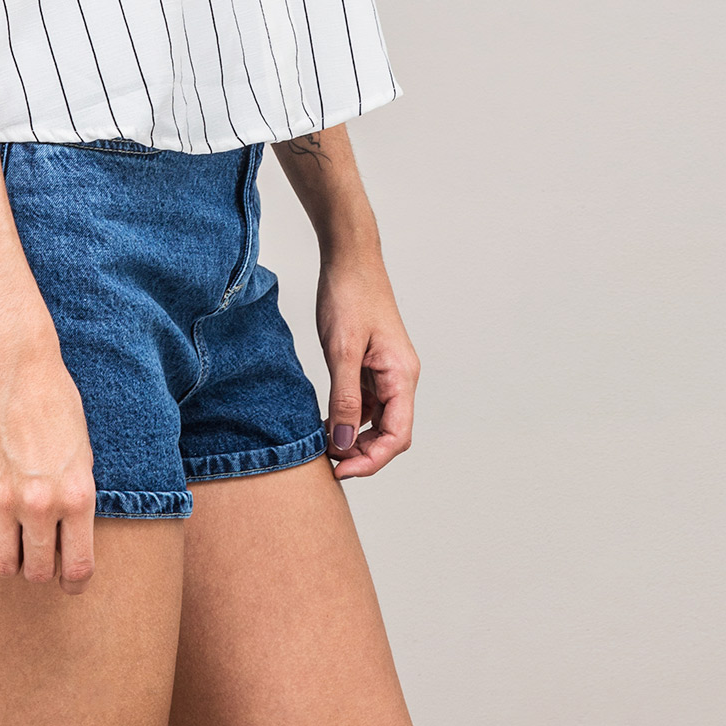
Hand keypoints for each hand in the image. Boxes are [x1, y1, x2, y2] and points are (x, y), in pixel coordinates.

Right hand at [0, 330, 98, 589]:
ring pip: (2, 565)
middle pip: (37, 572)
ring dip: (7, 562)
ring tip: (9, 544)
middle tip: (36, 555)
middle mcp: (41, 505)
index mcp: (77, 496)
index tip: (69, 581)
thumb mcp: (83, 452)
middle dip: (39, 570)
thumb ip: (76, 496)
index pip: (78, 566)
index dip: (74, 582)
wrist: (16, 368)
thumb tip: (68, 533)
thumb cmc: (56, 402)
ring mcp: (3, 499)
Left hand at [315, 252, 420, 479]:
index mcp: (402, 375)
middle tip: (327, 461)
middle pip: (391, 434)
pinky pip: (366, 402)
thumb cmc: (349, 294)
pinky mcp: (372, 364)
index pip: (398, 436)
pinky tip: (326, 421)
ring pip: (378, 420)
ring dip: (354, 437)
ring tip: (323, 444)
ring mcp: (386, 371)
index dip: (371, 460)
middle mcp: (400, 377)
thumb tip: (344, 444)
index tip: (339, 468)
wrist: (348, 257)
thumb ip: (345, 399)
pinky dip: (349, 417)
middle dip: (362, 454)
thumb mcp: (341, 350)